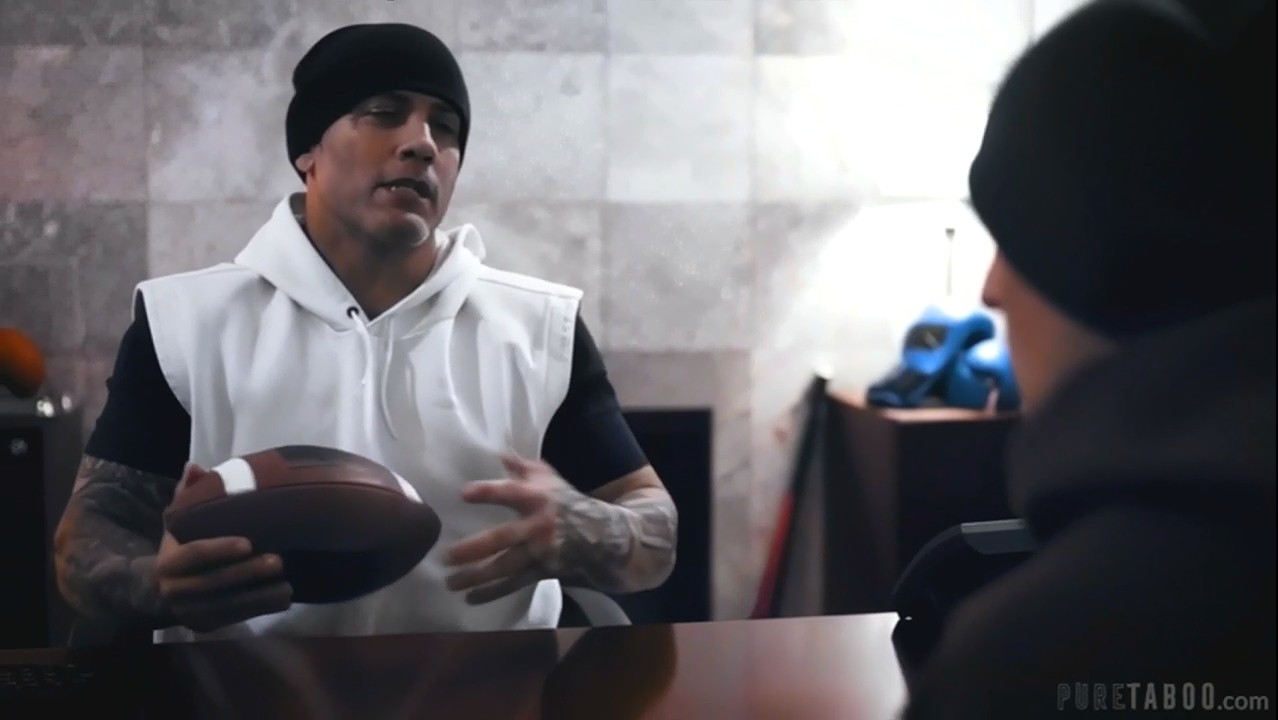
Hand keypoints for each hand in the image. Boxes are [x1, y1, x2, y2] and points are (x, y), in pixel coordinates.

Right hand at [155, 465, 293, 632]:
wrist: (156, 592)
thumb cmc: (179, 546)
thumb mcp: (177, 522)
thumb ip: (187, 496)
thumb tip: (194, 467)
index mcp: (167, 562)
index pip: (194, 555)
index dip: (220, 549)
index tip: (249, 542)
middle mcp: (174, 590)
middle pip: (214, 583)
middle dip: (247, 574)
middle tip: (279, 561)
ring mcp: (189, 612)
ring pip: (227, 605)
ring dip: (259, 596)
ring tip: (289, 585)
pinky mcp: (204, 626)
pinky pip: (234, 618)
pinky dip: (260, 609)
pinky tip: (284, 599)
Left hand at [444, 455, 586, 604]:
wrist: (600, 534)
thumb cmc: (566, 502)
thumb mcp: (548, 478)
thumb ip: (522, 467)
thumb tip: (498, 454)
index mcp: (537, 498)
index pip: (510, 493)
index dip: (488, 493)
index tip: (463, 494)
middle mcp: (537, 526)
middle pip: (502, 538)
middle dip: (474, 549)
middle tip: (447, 556)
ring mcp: (539, 552)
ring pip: (505, 567)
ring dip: (477, 576)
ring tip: (450, 583)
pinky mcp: (541, 571)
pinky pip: (514, 584)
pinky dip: (492, 593)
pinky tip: (470, 598)